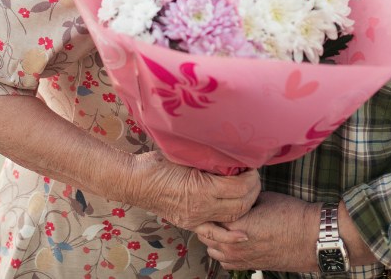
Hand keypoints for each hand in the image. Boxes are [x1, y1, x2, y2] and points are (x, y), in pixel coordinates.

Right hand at [125, 150, 260, 230]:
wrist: (136, 182)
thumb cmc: (158, 164)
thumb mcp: (186, 155)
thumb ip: (208, 158)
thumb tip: (228, 153)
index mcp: (202, 188)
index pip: (238, 187)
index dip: (251, 177)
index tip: (252, 166)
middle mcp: (201, 207)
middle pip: (240, 205)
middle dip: (253, 190)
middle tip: (254, 177)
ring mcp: (196, 218)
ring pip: (231, 218)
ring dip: (246, 205)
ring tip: (249, 192)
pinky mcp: (190, 223)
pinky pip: (214, 233)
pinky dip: (230, 236)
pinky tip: (243, 235)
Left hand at [196, 192, 320, 272]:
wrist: (312, 238)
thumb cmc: (292, 215)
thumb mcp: (264, 198)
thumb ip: (243, 200)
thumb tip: (233, 196)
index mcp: (236, 225)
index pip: (209, 216)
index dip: (210, 204)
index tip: (213, 196)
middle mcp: (234, 246)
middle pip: (206, 235)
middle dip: (209, 221)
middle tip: (216, 209)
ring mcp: (241, 259)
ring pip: (212, 250)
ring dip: (214, 237)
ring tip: (224, 224)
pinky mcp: (250, 266)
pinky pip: (225, 262)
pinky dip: (224, 252)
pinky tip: (232, 241)